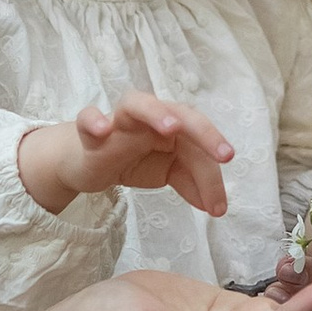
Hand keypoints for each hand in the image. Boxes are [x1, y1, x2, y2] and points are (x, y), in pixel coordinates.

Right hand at [18, 91, 233, 218]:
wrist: (91, 162)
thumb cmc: (135, 159)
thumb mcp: (169, 173)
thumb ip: (193, 183)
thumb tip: (217, 208)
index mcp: (174, 125)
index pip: (199, 142)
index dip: (213, 166)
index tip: (222, 196)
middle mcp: (151, 117)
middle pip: (180, 113)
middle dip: (204, 132)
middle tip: (224, 155)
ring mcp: (120, 121)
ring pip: (137, 103)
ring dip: (156, 112)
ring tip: (172, 128)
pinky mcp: (90, 131)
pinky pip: (87, 117)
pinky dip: (94, 120)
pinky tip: (102, 130)